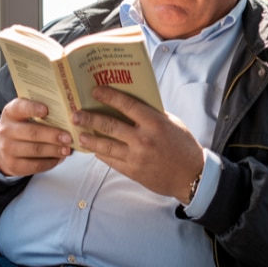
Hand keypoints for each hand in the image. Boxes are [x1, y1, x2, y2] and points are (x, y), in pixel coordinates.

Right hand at [0, 97, 72, 176]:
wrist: (6, 147)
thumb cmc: (24, 126)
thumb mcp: (25, 115)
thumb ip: (42, 113)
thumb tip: (68, 117)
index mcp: (11, 113)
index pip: (20, 108)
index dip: (33, 108)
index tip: (46, 110)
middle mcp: (6, 130)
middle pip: (32, 132)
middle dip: (53, 135)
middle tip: (68, 138)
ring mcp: (7, 149)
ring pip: (35, 150)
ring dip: (54, 150)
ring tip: (67, 149)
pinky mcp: (13, 165)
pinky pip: (35, 165)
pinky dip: (50, 162)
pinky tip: (59, 158)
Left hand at [74, 86, 204, 203]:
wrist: (191, 175)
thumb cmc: (183, 146)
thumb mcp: (172, 123)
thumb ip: (152, 115)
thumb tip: (132, 106)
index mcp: (155, 123)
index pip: (127, 105)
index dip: (109, 96)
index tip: (96, 91)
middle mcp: (143, 139)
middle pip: (110, 125)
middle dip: (90, 119)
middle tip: (76, 114)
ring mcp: (136, 157)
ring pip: (106, 146)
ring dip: (90, 139)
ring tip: (79, 134)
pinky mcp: (133, 171)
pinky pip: (111, 161)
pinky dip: (101, 154)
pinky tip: (94, 150)